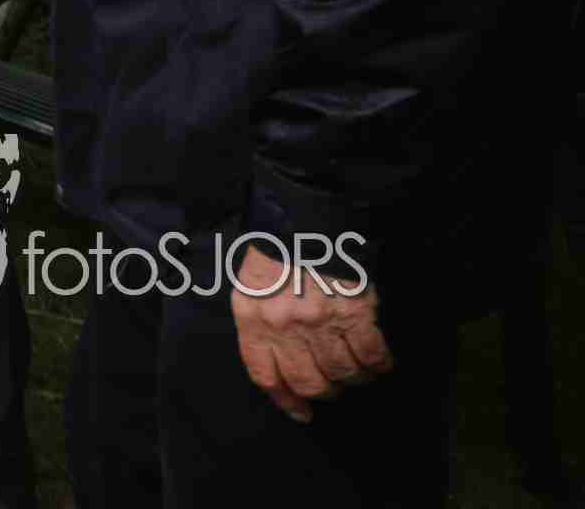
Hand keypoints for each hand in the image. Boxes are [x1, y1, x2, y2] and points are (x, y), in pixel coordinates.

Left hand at [230, 246, 392, 422]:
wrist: (305, 218)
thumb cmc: (276, 250)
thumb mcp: (251, 283)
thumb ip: (259, 319)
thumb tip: (276, 355)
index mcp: (252, 317)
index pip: (264, 374)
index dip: (285, 399)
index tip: (301, 412)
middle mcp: (284, 326)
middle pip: (308, 382)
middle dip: (325, 390)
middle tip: (334, 383)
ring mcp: (320, 322)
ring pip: (342, 373)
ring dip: (354, 378)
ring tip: (357, 369)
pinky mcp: (354, 313)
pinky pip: (371, 355)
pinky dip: (378, 364)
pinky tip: (379, 360)